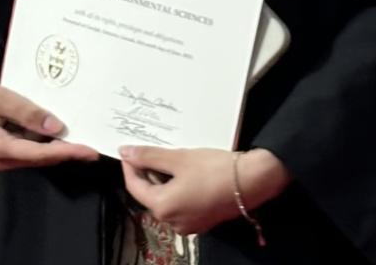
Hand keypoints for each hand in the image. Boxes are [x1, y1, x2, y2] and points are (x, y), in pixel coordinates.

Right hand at [0, 78, 99, 171]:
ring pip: (38, 155)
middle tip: (94, 144)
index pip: (41, 153)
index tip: (90, 150)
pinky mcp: (4, 149)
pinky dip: (47, 142)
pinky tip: (60, 131)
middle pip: (42, 158)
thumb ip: (25, 111)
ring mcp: (3, 157)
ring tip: (83, 137)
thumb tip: (56, 126)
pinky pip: (31, 148)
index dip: (68, 151)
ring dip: (59, 147)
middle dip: (68, 152)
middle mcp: (2, 159)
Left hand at [119, 145, 290, 235]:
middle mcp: (172, 222)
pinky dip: (176, 189)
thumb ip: (149, 156)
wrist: (251, 181)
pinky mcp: (202, 221)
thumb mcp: (179, 158)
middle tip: (149, 151)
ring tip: (167, 158)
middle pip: (149, 195)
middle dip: (146, 173)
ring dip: (162, 181)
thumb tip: (125, 152)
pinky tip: (183, 172)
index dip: (129, 166)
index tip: (129, 149)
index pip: (134, 187)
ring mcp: (188, 225)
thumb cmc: (213, 168)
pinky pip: (180, 205)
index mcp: (162, 207)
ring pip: (165, 200)